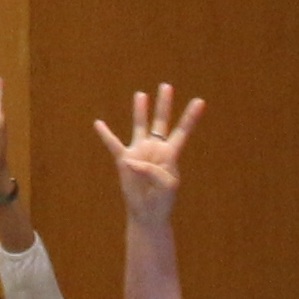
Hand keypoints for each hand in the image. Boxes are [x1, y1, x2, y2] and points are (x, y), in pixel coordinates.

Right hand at [93, 85, 202, 220]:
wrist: (147, 212)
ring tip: (141, 95)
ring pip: (139, 126)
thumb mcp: (166, 185)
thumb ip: (152, 170)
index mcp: (170, 153)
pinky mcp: (124, 160)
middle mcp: (155, 148)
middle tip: (167, 86)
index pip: (182, 131)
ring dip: (140, 111)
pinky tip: (98, 123)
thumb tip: (130, 160)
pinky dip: (105, 134)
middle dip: (164, 104)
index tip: (200, 101)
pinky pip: (113, 144)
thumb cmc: (162, 199)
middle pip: (161, 122)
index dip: (190, 117)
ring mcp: (139, 152)